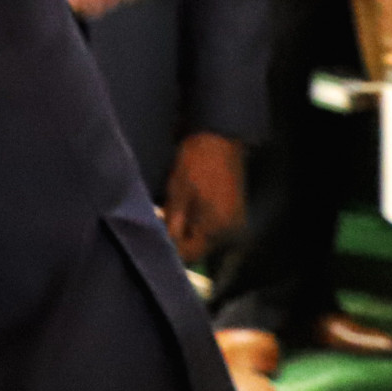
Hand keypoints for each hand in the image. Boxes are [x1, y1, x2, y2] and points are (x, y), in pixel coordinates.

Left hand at [164, 131, 244, 262]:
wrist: (218, 136)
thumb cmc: (195, 162)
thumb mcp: (177, 192)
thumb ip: (173, 223)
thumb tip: (167, 244)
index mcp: (217, 228)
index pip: (191, 254)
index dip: (172, 248)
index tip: (156, 237)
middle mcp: (231, 230)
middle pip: (200, 246)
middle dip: (179, 237)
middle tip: (162, 220)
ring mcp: (235, 220)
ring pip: (206, 235)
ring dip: (188, 228)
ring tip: (173, 209)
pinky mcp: (235, 210)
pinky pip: (213, 224)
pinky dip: (198, 219)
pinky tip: (187, 204)